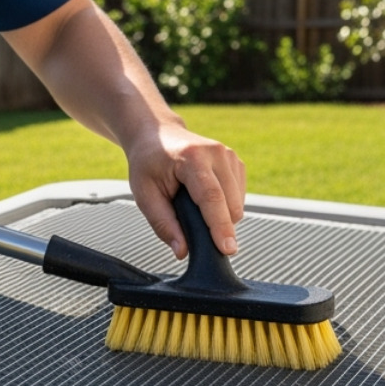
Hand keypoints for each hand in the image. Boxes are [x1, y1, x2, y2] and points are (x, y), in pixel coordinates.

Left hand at [126, 120, 246, 259]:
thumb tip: (182, 251)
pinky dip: (226, 206)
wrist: (156, 134)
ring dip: (222, 216)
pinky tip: (205, 198)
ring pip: (238, 204)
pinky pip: (239, 197)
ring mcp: (229, 155)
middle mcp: (216, 153)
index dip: (220, 226)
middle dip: (218, 226)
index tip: (228, 248)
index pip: (212, 197)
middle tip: (191, 225)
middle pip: (230, 204)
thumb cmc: (148, 162)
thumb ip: (163, 224)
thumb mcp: (145, 194)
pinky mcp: (236, 161)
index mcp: (192, 157)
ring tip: (194, 206)